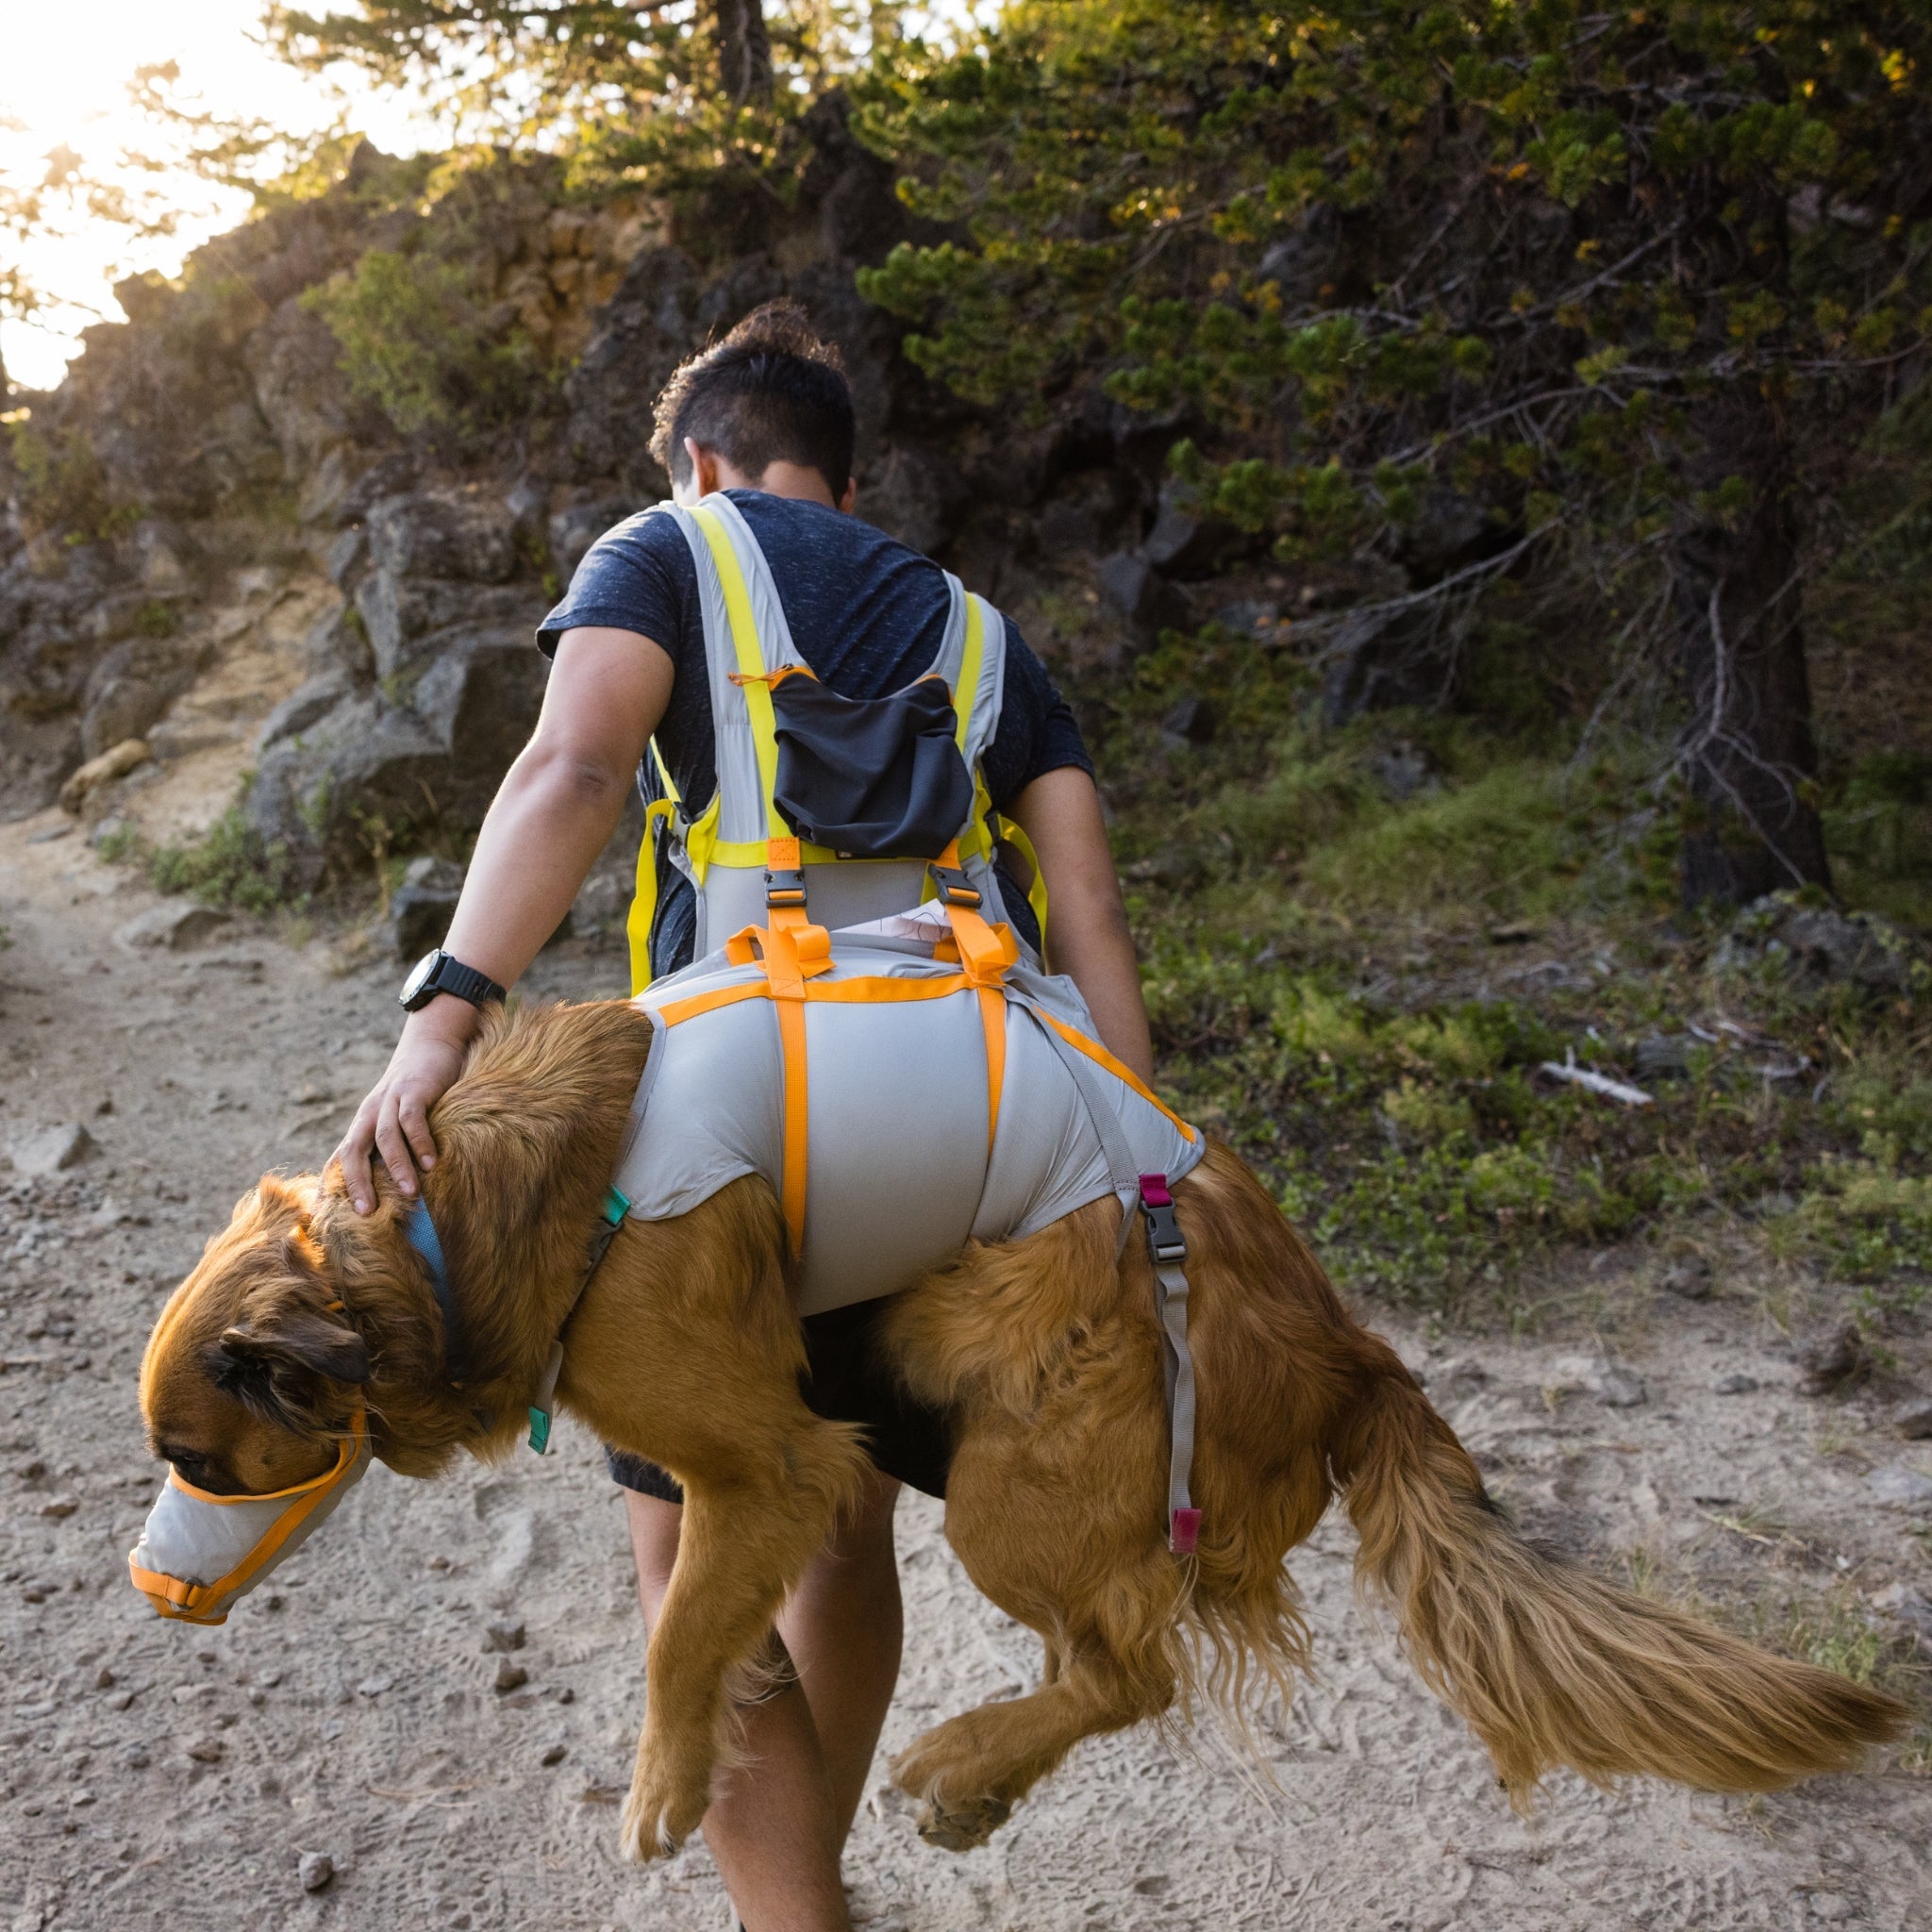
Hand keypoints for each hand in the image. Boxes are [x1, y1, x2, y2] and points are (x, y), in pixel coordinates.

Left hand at [330, 998, 480, 1213]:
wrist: (431, 1041)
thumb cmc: (419, 1090)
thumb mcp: (399, 1118)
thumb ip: (397, 1146)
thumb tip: (402, 1192)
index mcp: (363, 1125)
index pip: (340, 1160)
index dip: (333, 1189)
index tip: (332, 1221)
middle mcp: (370, 1114)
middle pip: (353, 1151)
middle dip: (356, 1183)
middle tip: (366, 1214)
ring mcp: (390, 1100)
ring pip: (384, 1138)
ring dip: (396, 1167)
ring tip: (410, 1193)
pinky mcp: (414, 1089)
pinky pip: (412, 1119)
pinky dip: (420, 1142)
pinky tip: (432, 1163)